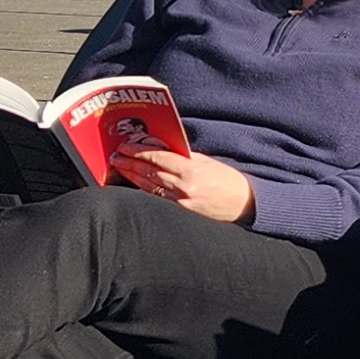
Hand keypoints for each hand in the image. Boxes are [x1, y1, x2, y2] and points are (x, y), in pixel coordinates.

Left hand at [110, 145, 255, 223]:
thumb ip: (184, 156)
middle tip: (116, 156)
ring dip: (131, 176)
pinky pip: (157, 198)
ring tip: (120, 168)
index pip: (158, 158)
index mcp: (191, 170)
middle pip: (149, 172)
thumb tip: (161, 148)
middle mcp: (184, 186)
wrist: (243, 204)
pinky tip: (134, 184)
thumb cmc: (228, 180)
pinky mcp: (180, 211)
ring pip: (149, 186)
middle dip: (130, 163)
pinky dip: (143, 189)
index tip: (126, 147)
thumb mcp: (207, 162)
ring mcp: (180, 201)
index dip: (139, 152)